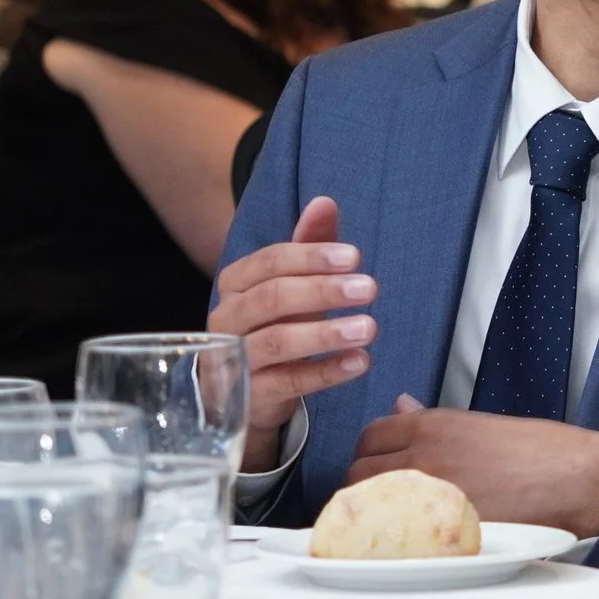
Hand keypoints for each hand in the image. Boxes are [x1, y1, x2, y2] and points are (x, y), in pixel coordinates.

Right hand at [208, 197, 377, 469]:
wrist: (244, 393)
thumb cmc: (272, 325)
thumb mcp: (291, 285)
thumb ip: (308, 245)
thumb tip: (325, 202)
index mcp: (236, 284)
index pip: (270, 261)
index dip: (312, 257)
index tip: (355, 257)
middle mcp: (228, 319)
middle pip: (272, 298)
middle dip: (323, 291)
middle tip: (370, 288)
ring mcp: (234, 360)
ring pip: (277, 341)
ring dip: (326, 333)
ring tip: (370, 328)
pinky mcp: (250, 397)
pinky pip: (288, 383)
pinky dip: (326, 372)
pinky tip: (360, 362)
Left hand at [347, 401, 598, 538]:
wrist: (578, 481)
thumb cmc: (545, 453)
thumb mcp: (485, 423)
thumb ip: (435, 422)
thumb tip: (402, 406)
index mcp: (434, 426)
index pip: (370, 436)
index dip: (371, 452)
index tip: (381, 463)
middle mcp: (424, 457)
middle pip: (359, 470)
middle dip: (365, 483)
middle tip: (385, 495)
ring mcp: (429, 495)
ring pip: (369, 504)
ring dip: (375, 511)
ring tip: (396, 519)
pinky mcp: (440, 529)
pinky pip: (394, 536)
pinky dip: (393, 539)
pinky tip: (409, 540)